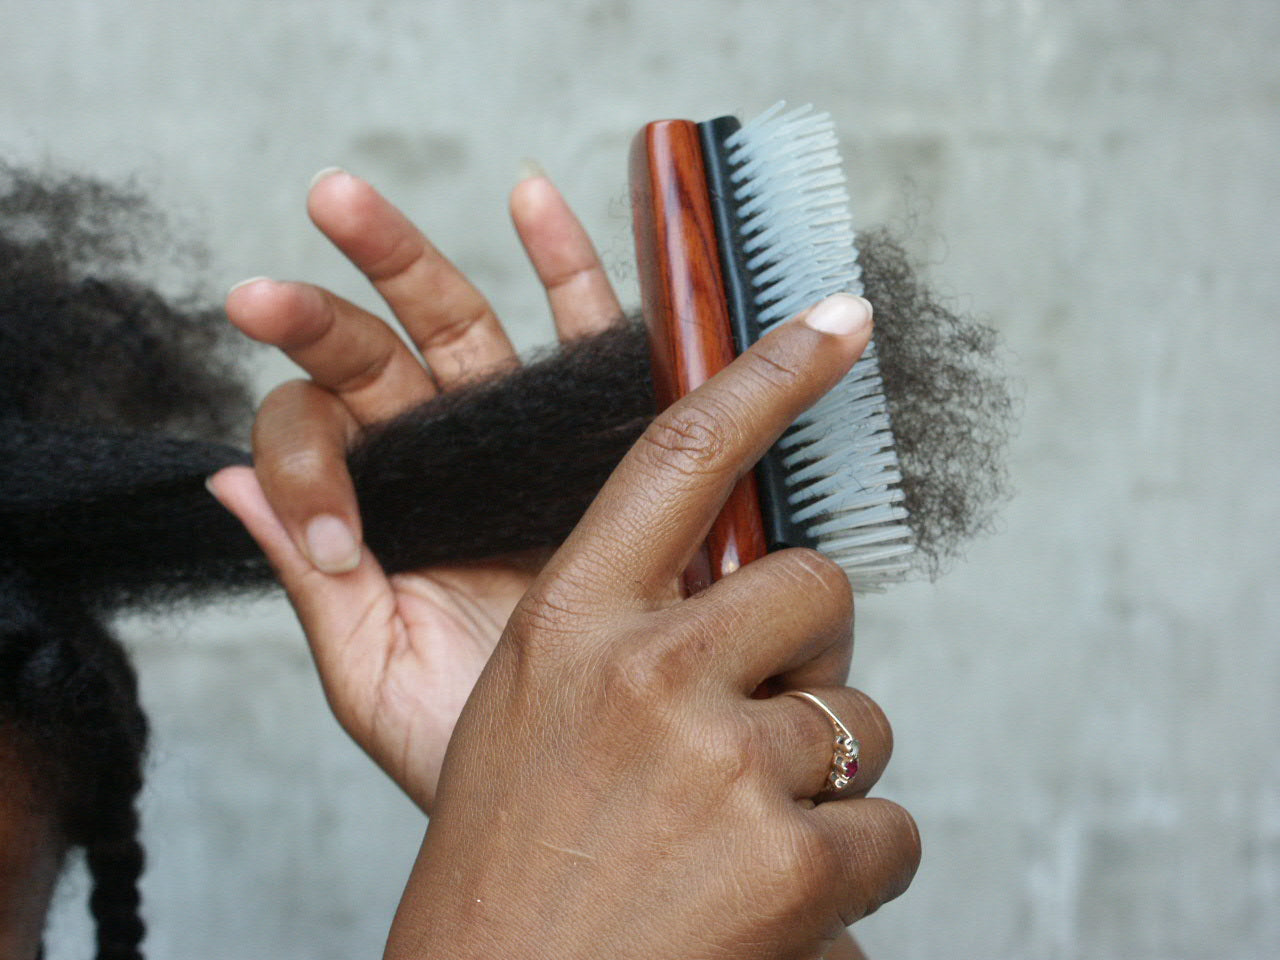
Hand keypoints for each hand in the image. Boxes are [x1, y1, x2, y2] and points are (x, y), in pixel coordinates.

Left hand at [207, 169, 622, 810]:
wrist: (592, 770)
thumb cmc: (476, 742)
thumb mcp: (372, 674)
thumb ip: (307, 582)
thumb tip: (223, 484)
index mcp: (379, 515)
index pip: (314, 440)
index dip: (305, 467)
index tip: (343, 541)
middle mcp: (443, 460)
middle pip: (373, 357)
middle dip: (318, 310)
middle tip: (260, 284)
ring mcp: (521, 438)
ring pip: (461, 329)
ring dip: (409, 262)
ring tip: (344, 201)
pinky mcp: (605, 437)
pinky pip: (588, 339)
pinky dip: (568, 265)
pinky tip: (534, 197)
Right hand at [386, 294, 919, 958]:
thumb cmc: (498, 857)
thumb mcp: (424, 708)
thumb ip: (360, 585)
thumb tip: (231, 479)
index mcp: (566, 620)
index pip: (679, 454)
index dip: (767, 375)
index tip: (838, 320)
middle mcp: (642, 671)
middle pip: (812, 584)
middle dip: (812, 651)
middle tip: (760, 723)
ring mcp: (718, 761)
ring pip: (860, 715)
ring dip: (825, 774)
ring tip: (742, 835)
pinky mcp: (787, 857)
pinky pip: (892, 824)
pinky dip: (857, 867)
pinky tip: (780, 904)